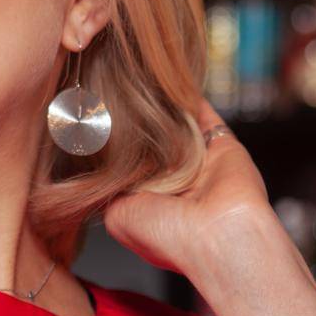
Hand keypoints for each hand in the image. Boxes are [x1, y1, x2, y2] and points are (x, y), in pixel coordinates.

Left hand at [100, 98, 275, 277]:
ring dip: (161, 106)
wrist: (219, 236)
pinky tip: (172, 78)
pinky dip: (189, 96)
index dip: (113, 147)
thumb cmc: (169, 237)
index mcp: (154, 204)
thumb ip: (108, 190)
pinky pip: (203, 113)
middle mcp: (178, 184)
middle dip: (135, 124)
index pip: (131, 168)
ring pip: (177, 127)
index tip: (93, 124)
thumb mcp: (118, 218)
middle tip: (113, 96)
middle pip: (153, 144)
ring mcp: (201, 163)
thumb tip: (103, 167)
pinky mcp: (222, 145)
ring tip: (137, 81)